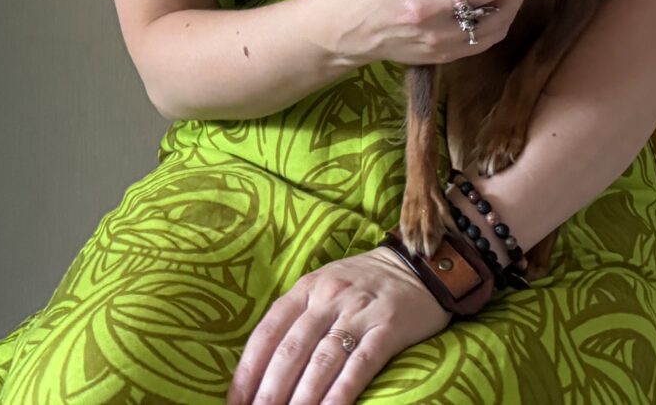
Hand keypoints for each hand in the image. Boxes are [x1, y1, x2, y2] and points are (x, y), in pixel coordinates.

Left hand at [226, 244, 452, 404]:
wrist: (419, 264)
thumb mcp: (324, 286)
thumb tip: (264, 363)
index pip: (268, 332)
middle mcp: (328, 298)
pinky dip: (341, 393)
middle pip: (291, 351)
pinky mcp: (389, 328)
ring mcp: (359, 313)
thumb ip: (297, 316)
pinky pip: (360, 365)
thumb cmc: (364, 283)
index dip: (249, 370)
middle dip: (270, 392)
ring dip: (301, 398)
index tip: (235, 401)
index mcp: (306, 288)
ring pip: (322, 362)